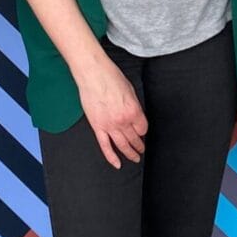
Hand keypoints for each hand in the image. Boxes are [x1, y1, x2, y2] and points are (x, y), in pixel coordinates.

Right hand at [74, 53, 147, 168]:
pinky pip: (105, 146)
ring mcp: (109, 125)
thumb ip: (134, 105)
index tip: (141, 130)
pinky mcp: (97, 127)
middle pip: (134, 138)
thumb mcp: (130, 89)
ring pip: (122, 145)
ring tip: (135, 158)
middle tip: (142, 149)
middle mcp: (123, 121)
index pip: (143, 127)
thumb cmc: (110, 76)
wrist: (92, 73)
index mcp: (133, 110)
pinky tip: (117, 164)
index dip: (143, 130)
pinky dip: (111, 157)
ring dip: (130, 153)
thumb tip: (135, 114)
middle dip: (139, 145)